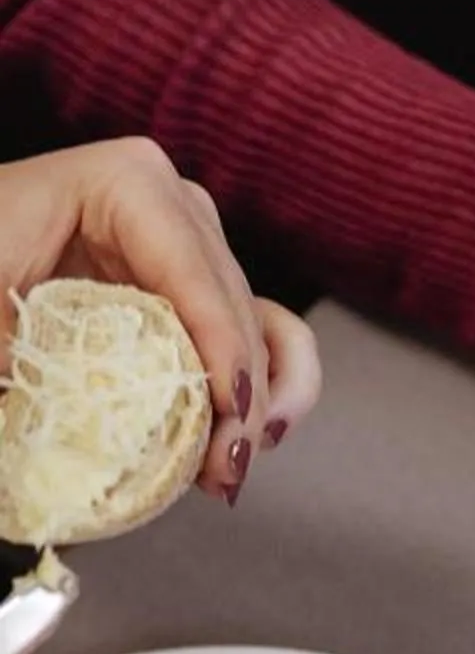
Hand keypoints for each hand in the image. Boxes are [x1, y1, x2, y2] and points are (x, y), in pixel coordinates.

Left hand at [0, 139, 320, 502]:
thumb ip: (16, 338)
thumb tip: (55, 412)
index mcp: (128, 185)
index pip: (195, 274)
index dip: (223, 347)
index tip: (231, 413)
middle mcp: (178, 210)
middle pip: (237, 310)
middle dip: (243, 394)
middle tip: (225, 468)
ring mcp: (197, 252)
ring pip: (264, 331)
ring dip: (266, 402)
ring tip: (233, 463)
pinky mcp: (201, 294)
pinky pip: (263, 338)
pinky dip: (269, 389)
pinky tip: (255, 435)